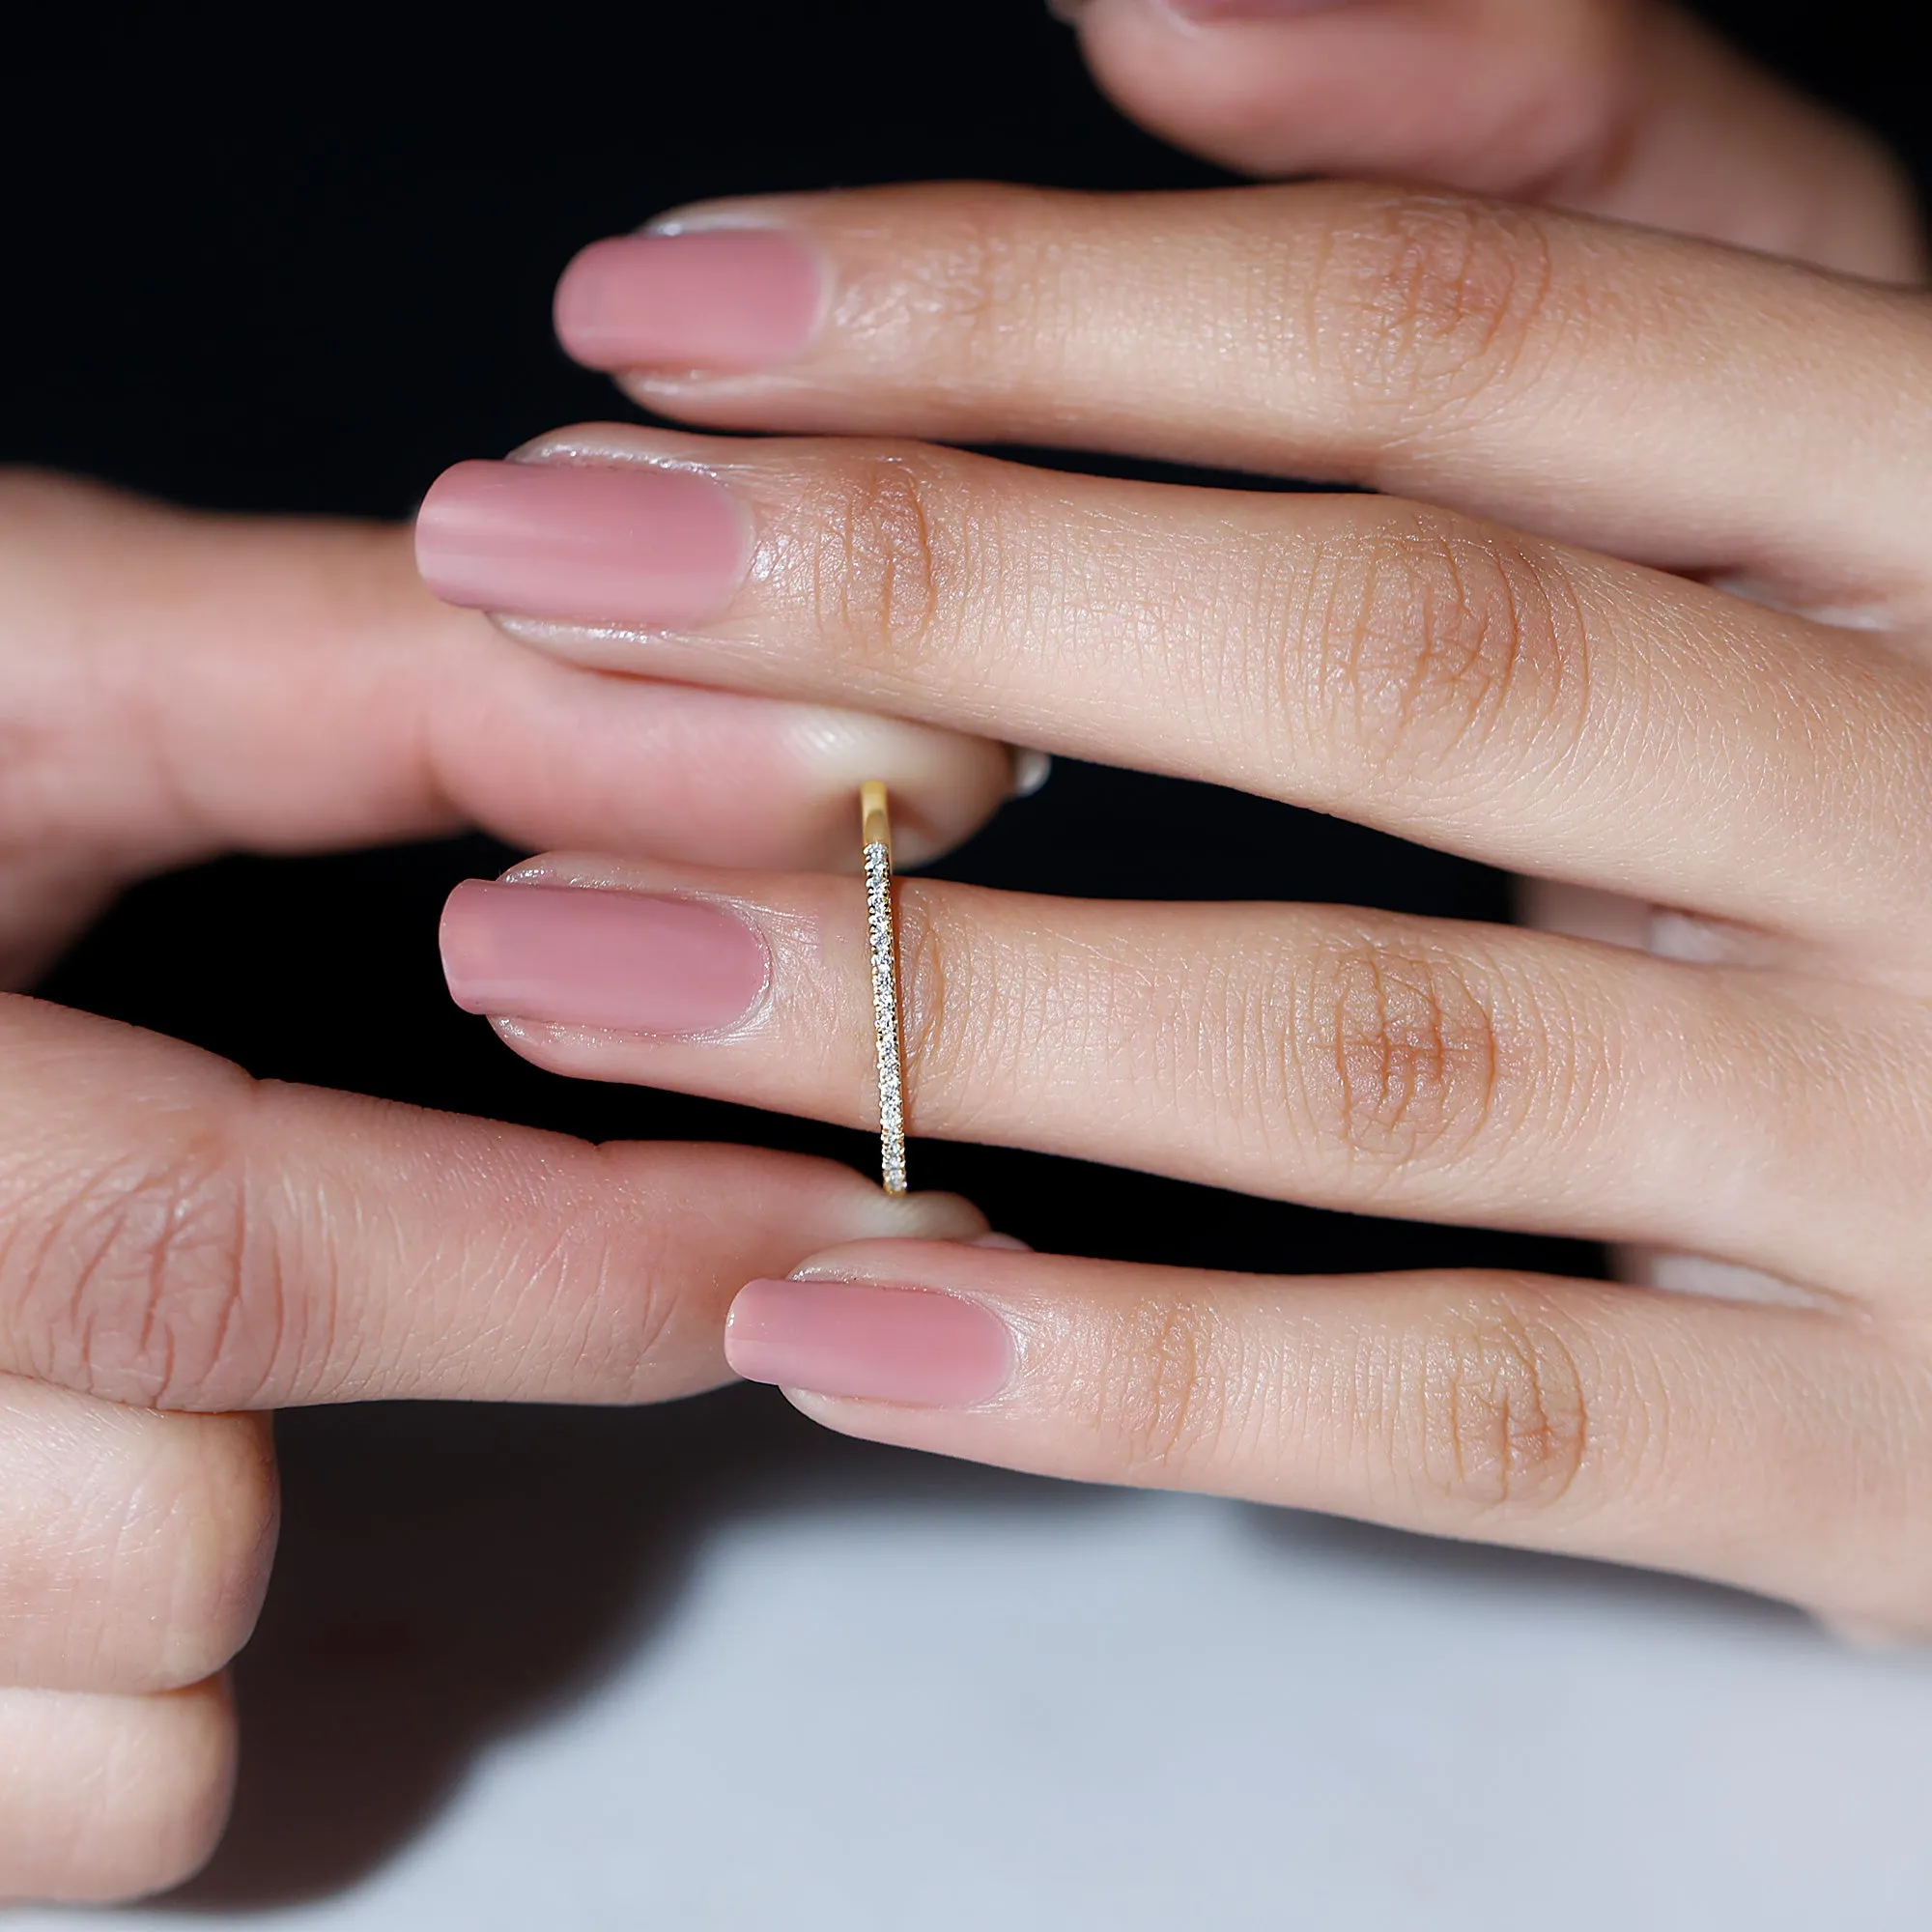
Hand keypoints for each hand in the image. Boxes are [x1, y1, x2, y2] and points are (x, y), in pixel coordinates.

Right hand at [0, 475, 994, 1903]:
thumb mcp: (48, 657)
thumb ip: (418, 695)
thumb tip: (830, 758)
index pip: (201, 1241)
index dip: (572, 1268)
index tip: (842, 1233)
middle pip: (158, 1540)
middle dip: (393, 1388)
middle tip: (483, 1225)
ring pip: (116, 1707)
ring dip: (217, 1527)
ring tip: (143, 1316)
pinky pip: (51, 1812)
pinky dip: (124, 1674)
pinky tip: (65, 1457)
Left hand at [419, 75, 1931, 1620]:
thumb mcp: (1819, 448)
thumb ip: (1561, 201)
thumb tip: (1178, 4)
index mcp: (1931, 499)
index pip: (1449, 325)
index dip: (1028, 306)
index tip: (667, 317)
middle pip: (1388, 650)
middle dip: (921, 595)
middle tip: (537, 570)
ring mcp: (1925, 1151)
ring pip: (1369, 1049)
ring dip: (930, 1003)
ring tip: (567, 959)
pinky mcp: (1867, 1460)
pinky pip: (1459, 1418)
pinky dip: (1129, 1372)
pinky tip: (831, 1313)